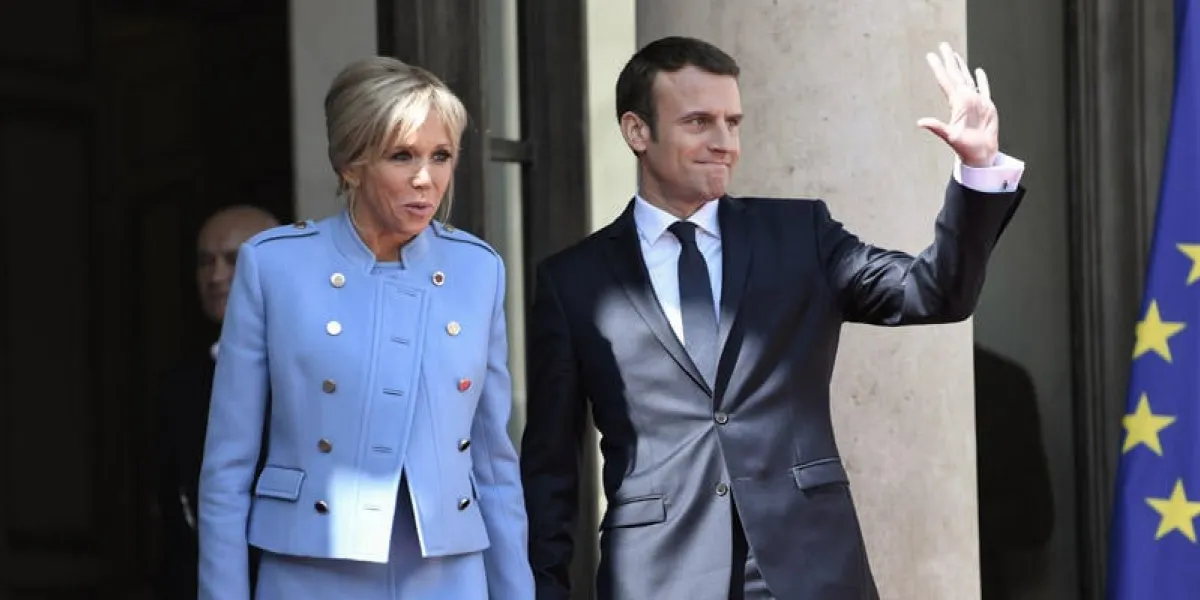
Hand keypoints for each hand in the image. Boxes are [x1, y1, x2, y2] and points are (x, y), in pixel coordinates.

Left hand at [918, 42, 998, 167]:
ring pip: (968, 79)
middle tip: (943, 45)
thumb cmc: (965, 148)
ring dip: (962, 67)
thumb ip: (936, 127)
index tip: (931, 55)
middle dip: (949, 60)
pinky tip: (978, 71)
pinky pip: (984, 89)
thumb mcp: (949, 136)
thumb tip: (920, 122)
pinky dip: (982, 80)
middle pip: (956, 74)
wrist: (981, 155)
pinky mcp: (987, 106)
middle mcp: (964, 99)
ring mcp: (976, 101)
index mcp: (956, 103)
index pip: (945, 80)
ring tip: (955, 55)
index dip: (939, 67)